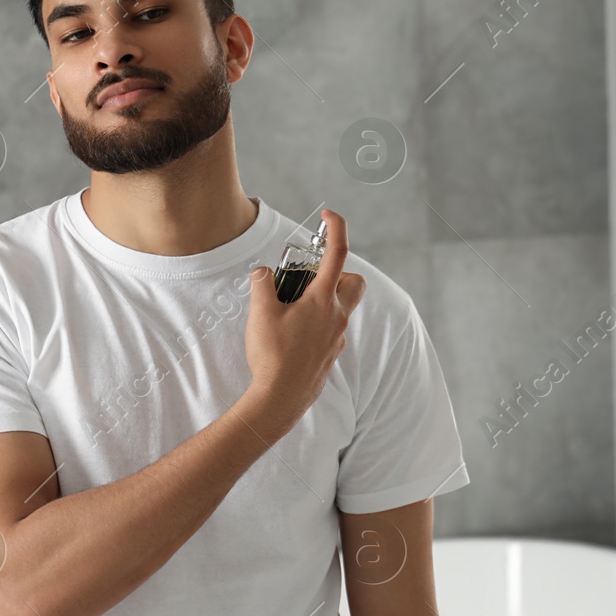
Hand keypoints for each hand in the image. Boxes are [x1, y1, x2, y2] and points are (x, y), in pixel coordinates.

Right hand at [243, 208, 365, 433]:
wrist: (280, 399)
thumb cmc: (272, 356)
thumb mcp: (260, 312)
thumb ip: (262, 284)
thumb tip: (263, 273)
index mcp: (323, 300)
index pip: (338, 254)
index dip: (336, 229)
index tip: (329, 216)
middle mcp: (337, 317)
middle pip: (354, 283)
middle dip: (339, 272)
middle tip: (310, 276)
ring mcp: (337, 337)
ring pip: (341, 307)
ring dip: (324, 298)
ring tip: (293, 306)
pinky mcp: (331, 354)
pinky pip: (330, 328)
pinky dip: (316, 322)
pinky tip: (291, 333)